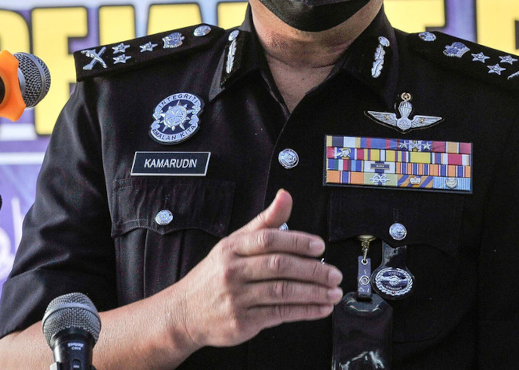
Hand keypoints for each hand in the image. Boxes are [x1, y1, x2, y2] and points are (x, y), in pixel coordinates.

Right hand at [171, 189, 342, 350]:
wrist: (184, 312)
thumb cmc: (215, 275)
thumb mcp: (234, 243)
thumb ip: (264, 222)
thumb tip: (285, 196)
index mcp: (232, 247)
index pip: (268, 239)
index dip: (297, 241)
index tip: (319, 247)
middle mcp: (233, 271)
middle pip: (279, 266)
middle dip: (312, 270)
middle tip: (334, 273)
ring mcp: (236, 298)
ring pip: (282, 293)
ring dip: (313, 293)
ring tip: (333, 292)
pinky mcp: (242, 322)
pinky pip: (279, 314)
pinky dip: (304, 312)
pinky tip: (320, 308)